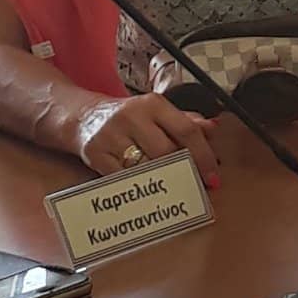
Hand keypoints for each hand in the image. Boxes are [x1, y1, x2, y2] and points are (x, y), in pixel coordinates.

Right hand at [75, 94, 219, 187]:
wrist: (84, 116)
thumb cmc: (128, 117)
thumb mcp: (157, 112)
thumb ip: (185, 120)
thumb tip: (213, 128)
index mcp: (152, 104)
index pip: (185, 129)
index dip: (203, 155)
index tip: (212, 176)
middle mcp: (132, 117)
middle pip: (167, 152)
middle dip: (184, 173)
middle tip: (194, 188)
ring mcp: (112, 136)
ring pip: (146, 169)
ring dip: (163, 184)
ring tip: (174, 193)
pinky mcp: (96, 155)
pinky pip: (124, 180)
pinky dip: (138, 189)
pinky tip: (146, 192)